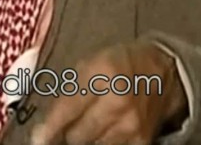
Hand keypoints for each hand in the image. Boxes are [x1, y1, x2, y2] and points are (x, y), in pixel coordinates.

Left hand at [30, 42, 187, 144]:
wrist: (162, 70)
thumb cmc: (120, 63)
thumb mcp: (90, 63)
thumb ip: (68, 92)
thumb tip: (47, 125)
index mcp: (102, 74)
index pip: (67, 110)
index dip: (49, 128)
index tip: (37, 139)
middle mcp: (117, 102)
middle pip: (77, 135)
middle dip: (67, 133)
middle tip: (68, 126)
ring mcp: (131, 124)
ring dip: (85, 139)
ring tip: (89, 124)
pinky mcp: (142, 139)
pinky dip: (102, 143)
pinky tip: (102, 132)